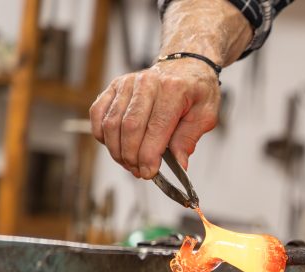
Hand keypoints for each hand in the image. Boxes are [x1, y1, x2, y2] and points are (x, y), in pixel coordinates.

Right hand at [90, 60, 219, 178]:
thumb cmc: (197, 90)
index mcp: (173, 90)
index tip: (149, 173)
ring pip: (111, 124)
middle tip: (140, 171)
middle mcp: (147, 83)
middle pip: (129, 128)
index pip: (156, 128)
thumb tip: (179, 164)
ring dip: (117, 150)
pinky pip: (98, 114)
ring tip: (130, 163)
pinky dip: (103, 135)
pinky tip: (116, 146)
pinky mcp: (114, 87)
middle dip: (132, 157)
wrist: (186, 65)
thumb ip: (189, 139)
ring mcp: (127, 83)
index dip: (149, 156)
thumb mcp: (206, 115)